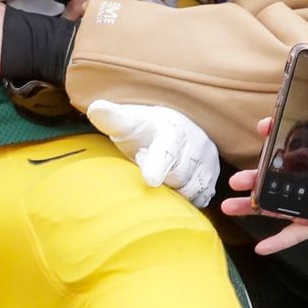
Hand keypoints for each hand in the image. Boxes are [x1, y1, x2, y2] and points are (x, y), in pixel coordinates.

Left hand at [87, 100, 218, 206]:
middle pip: (178, 176)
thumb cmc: (145, 129)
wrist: (174, 128)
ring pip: (192, 190)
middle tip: (143, 162)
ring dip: (174, 189)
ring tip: (160, 172)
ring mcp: (208, 162)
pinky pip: (201, 198)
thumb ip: (112, 118)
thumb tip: (95, 109)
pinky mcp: (212, 178)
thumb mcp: (128, 121)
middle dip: (161, 177)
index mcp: (172, 129)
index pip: (166, 149)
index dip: (157, 165)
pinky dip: (187, 198)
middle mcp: (197, 144)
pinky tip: (174, 186)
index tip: (149, 180)